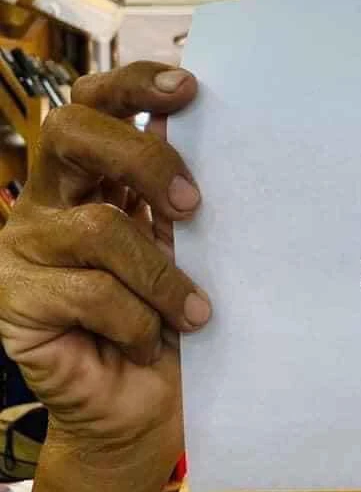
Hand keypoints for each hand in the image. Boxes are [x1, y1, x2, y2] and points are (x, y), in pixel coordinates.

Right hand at [0, 62, 207, 472]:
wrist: (143, 406)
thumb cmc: (170, 317)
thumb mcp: (183, 248)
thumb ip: (178, 197)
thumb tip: (210, 133)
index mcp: (89, 177)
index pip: (93, 103)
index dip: (133, 85)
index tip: (189, 87)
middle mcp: (48, 200)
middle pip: (71, 133)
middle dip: (143, 157)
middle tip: (193, 203)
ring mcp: (22, 248)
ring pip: (97, 227)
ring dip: (161, 275)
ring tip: (194, 313)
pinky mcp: (13, 302)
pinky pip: (90, 293)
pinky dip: (138, 318)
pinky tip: (151, 340)